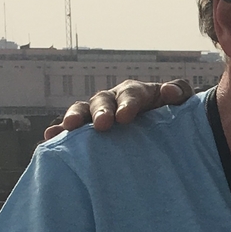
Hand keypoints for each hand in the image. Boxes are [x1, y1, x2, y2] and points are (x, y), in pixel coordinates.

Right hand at [44, 79, 190, 140]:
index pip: (131, 94)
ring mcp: (96, 114)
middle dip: (100, 112)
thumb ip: (179, 94)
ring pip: (82, 111)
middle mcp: (112, 100)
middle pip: (102, 101)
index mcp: (135, 92)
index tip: (125, 118)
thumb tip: (169, 92)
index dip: (128, 104)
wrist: (162, 134)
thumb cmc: (171, 116)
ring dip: (73, 119)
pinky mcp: (87, 132)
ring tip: (65, 129)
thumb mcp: (181, 104)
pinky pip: (71, 132)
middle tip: (101, 126)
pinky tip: (49, 139)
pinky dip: (60, 134)